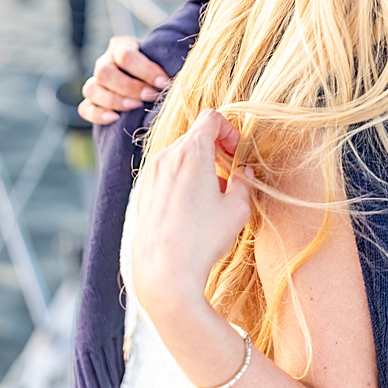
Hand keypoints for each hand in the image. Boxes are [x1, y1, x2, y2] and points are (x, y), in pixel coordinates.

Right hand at [78, 35, 172, 124]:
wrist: (150, 80)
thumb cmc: (160, 68)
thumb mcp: (162, 58)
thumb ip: (167, 62)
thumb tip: (178, 76)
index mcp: (121, 46)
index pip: (126, 55)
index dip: (144, 69)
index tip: (164, 82)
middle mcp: (104, 62)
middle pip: (105, 72)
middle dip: (129, 86)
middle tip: (151, 96)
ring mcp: (96, 82)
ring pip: (92, 89)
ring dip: (114, 100)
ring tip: (136, 107)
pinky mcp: (92, 102)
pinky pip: (85, 108)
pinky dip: (98, 114)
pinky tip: (115, 118)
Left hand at [128, 109, 252, 316]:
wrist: (164, 269)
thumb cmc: (202, 238)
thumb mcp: (236, 209)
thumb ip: (243, 182)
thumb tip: (243, 172)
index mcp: (191, 152)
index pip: (211, 118)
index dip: (230, 130)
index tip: (237, 154)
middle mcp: (166, 156)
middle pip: (195, 136)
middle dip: (216, 150)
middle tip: (230, 175)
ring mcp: (151, 173)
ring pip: (180, 155)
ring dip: (200, 166)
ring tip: (214, 196)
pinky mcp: (143, 191)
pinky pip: (167, 173)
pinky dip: (183, 179)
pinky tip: (194, 208)